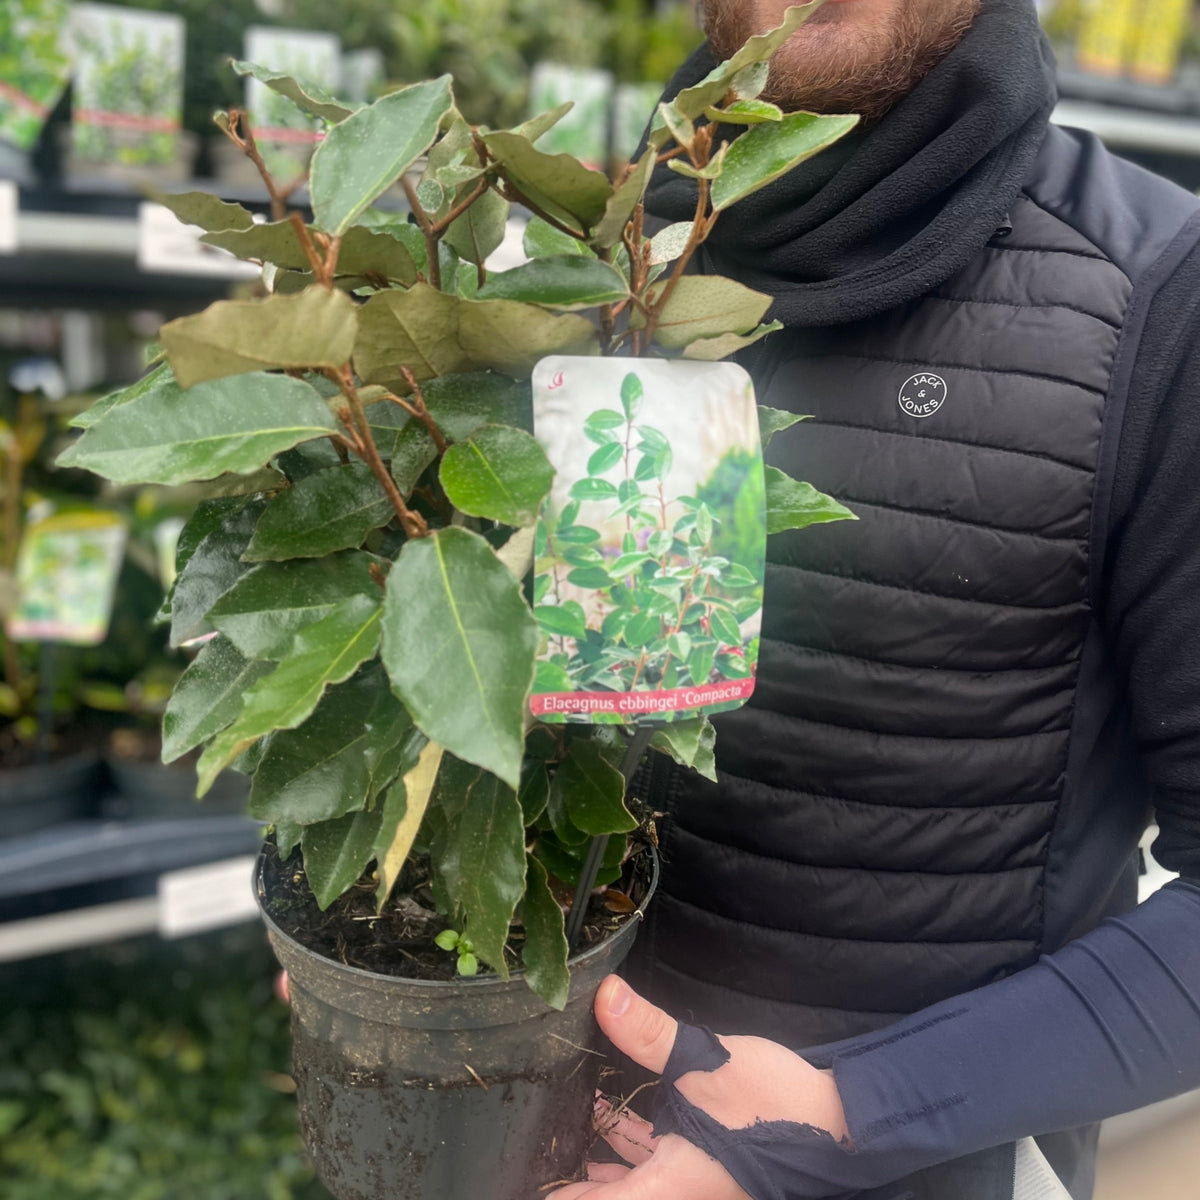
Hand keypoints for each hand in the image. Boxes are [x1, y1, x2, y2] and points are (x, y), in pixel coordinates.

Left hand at [545, 976, 849, 1197]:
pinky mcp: (701, 1157)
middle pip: (604, 1191)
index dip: (555, 1193)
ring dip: (594, 1151)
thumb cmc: (778, 1108)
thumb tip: (604, 995)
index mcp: (667, 1187)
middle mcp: (673, 1190)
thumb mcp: (708, 1065)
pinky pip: (648, 1153)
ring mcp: (688, 1176)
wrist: (842, 1124)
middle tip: (530, 1145)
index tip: (518, 1178)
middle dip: (568, 1171)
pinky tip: (607, 1102)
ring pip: (626, 1173)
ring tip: (554, 1121)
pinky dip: (625, 1134)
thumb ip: (650, 1034)